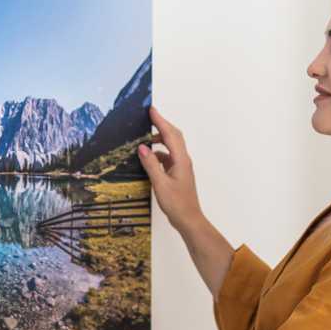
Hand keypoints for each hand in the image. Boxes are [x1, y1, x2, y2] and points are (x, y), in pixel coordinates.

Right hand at [137, 104, 202, 233]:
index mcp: (181, 160)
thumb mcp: (160, 183)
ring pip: (171, 146)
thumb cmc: (177, 204)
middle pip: (174, 136)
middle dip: (161, 125)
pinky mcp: (178, 173)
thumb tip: (142, 147)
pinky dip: (159, 153)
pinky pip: (168, 157)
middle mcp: (183, 160)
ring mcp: (182, 166)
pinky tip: (149, 158)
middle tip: (149, 117)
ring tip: (144, 139)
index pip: (170, 134)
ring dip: (159, 140)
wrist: (189, 219)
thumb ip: (150, 164)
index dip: (160, 121)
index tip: (151, 110)